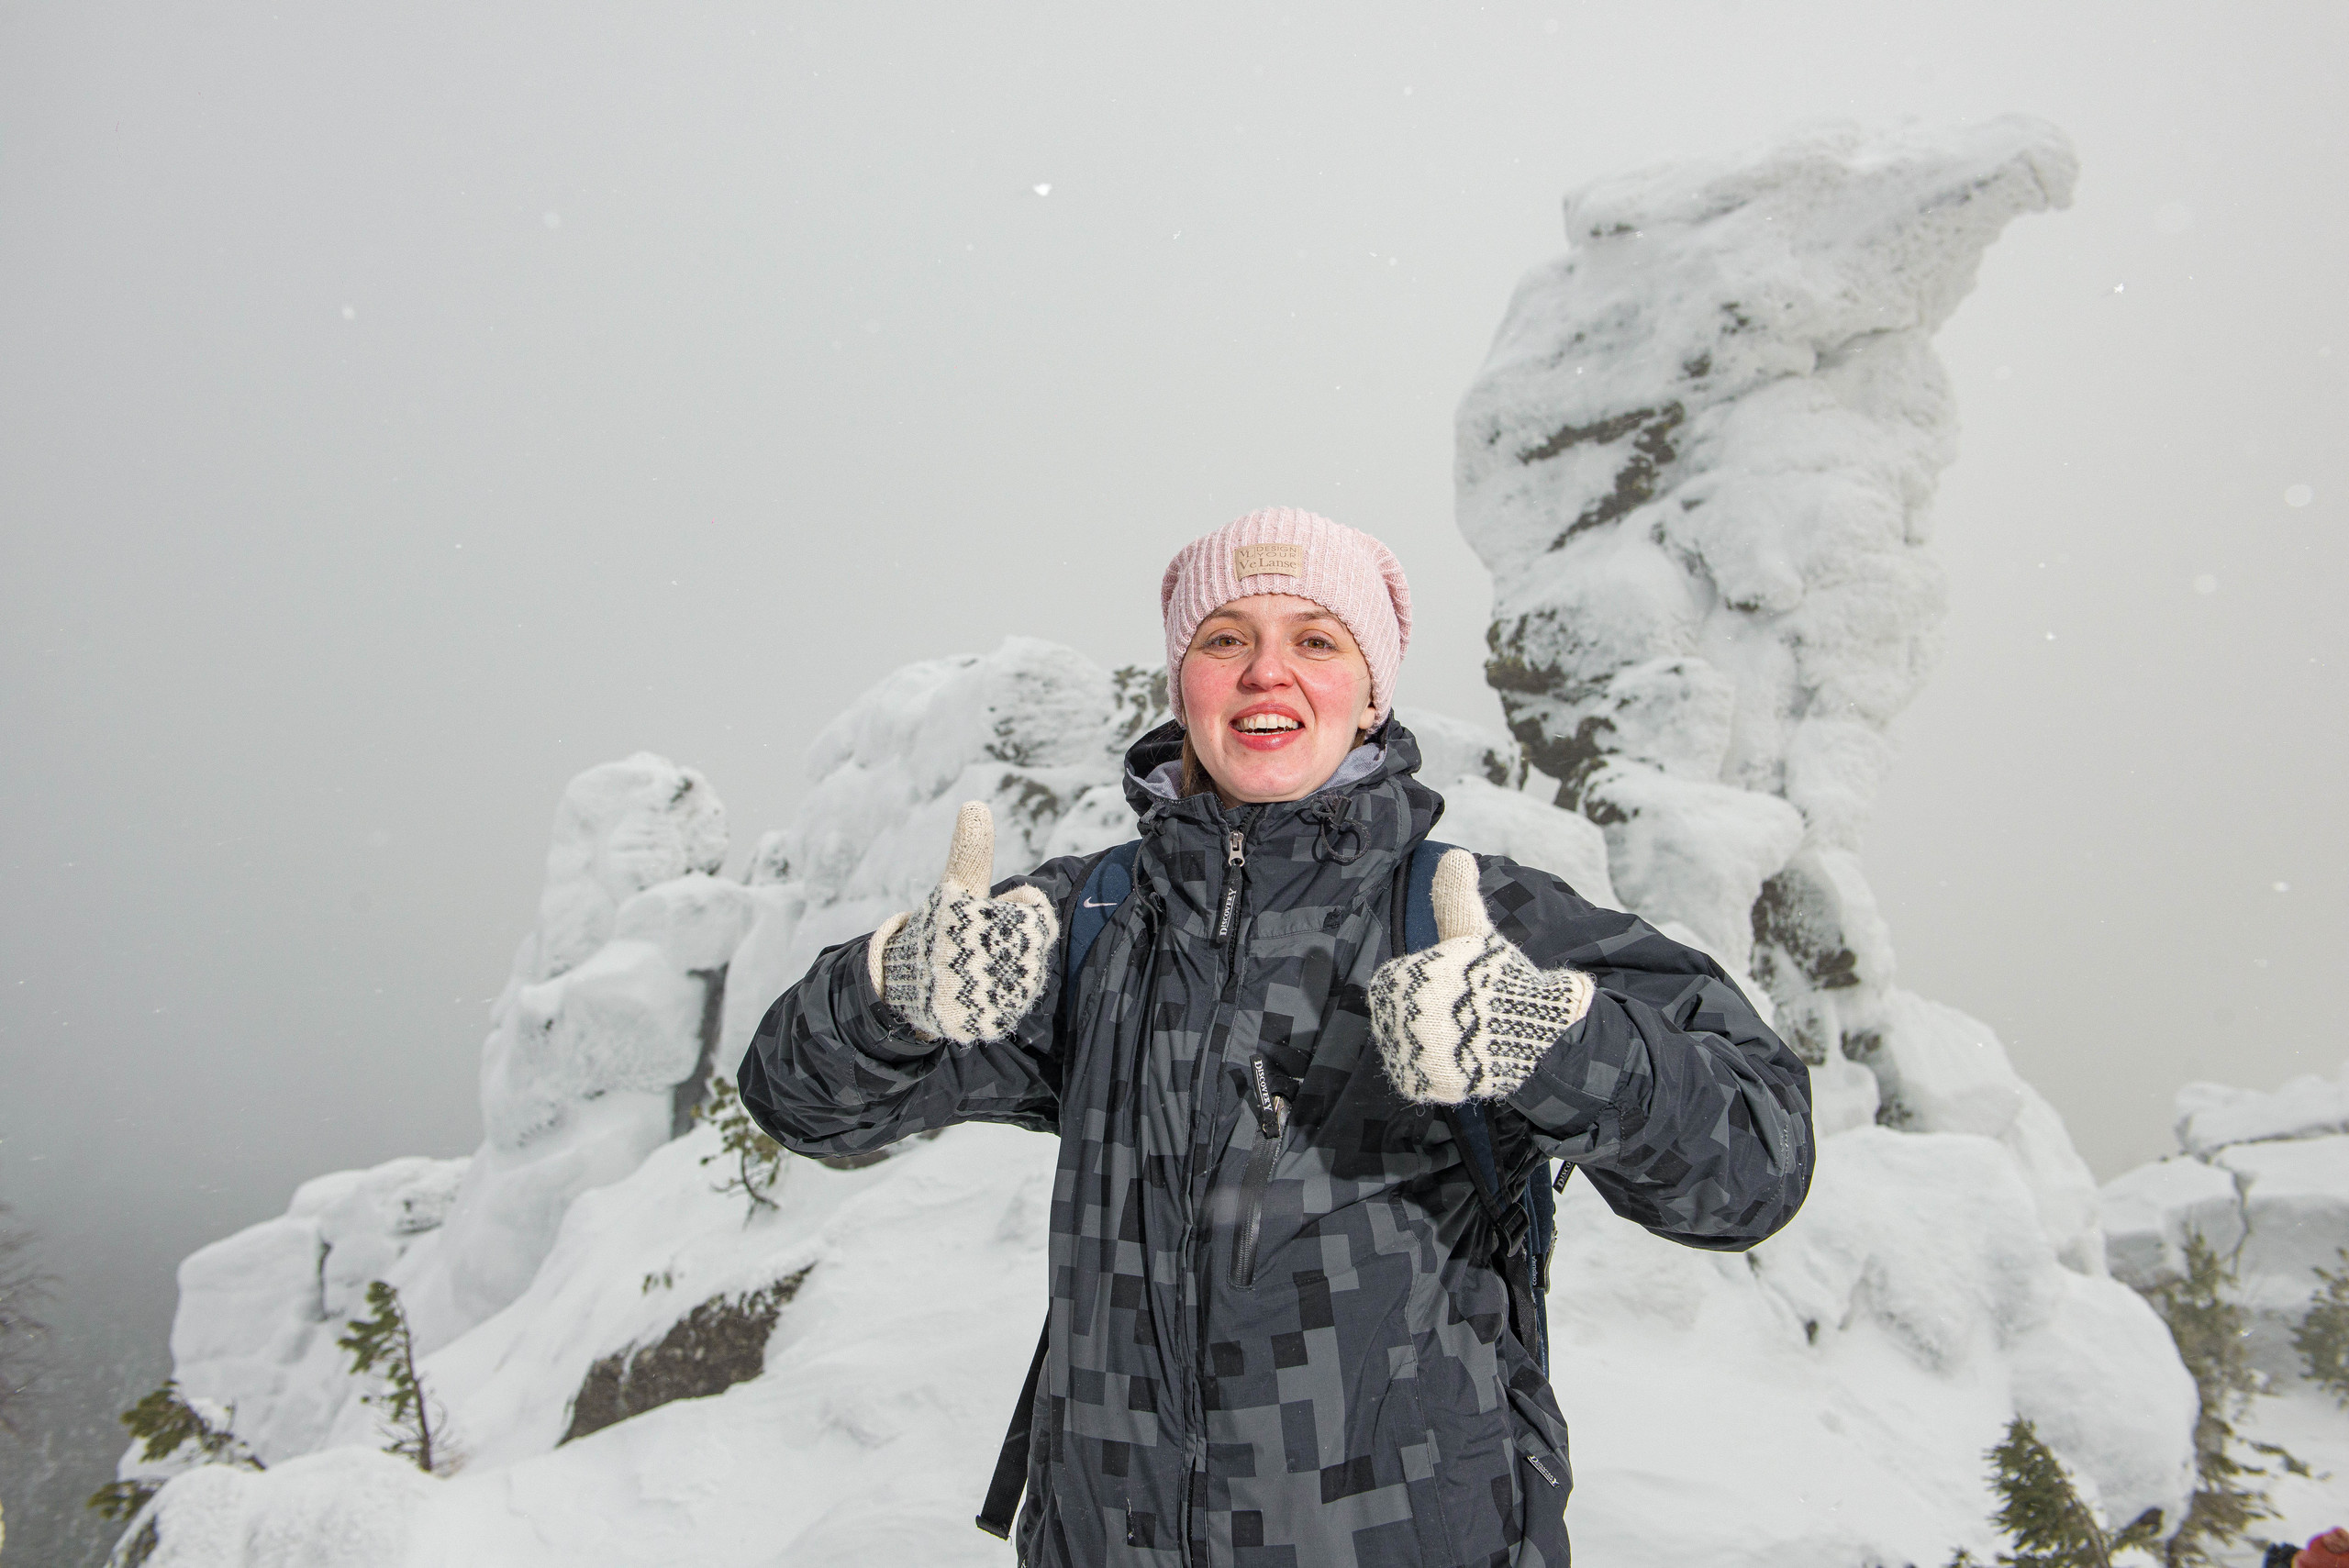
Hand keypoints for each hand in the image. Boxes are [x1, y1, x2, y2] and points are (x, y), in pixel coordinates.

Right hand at [868, 802, 1057, 1044]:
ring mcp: (983, 992)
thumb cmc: (939, 930)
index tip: (988, 916)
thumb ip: (971, 851)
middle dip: (1013, 943)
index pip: (1035, 912)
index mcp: (974, 918)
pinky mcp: (986, 1022)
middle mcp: (979, 957)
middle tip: (980, 947)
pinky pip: (1016, 1007)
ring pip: (1029, 977)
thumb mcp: (955, 887)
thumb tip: (975, 804)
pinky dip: (1002, 1001)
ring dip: (1011, 973)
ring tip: (977, 971)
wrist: (907, 987)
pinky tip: (978, 995)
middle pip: (1034, 946)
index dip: (1017, 911)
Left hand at [1370, 849, 1594, 1104]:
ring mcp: (1402, 1057)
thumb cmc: (1501, 979)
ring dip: (1435, 1043)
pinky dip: (1437, 1073)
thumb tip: (1455, 854)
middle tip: (1466, 1013)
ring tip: (1467, 1036)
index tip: (1460, 987)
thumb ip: (1455, 895)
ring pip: (1407, 1045)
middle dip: (1433, 1015)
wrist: (1537, 1038)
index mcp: (1393, 980)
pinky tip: (1462, 1061)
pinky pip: (1416, 1076)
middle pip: (1400, 1014)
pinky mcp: (1417, 1087)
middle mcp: (1390, 1019)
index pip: (1398, 982)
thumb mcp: (1473, 931)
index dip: (1432, 984)